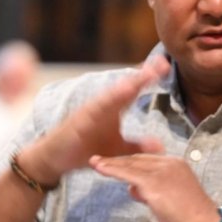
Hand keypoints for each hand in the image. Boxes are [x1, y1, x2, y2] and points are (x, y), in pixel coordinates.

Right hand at [22, 55, 170, 183]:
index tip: (166, 65)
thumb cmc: (86, 148)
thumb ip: (137, 145)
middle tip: (160, 63)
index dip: (148, 77)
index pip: (134, 90)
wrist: (55, 158)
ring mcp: (89, 113)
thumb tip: (161, 145)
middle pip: (125, 87)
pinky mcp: (77, 124)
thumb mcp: (118, 149)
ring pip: (109, 98)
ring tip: (139, 80)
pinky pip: (90, 114)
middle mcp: (103, 106)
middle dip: (142, 75)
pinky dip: (101, 108)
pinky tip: (111, 102)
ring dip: (123, 88)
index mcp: (113, 108)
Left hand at [89, 153, 219, 221]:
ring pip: (131, 164)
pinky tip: (100, 168)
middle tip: (100, 161)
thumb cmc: (191, 218)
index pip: (148, 160)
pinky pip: (128, 173)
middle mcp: (169, 163)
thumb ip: (152, 192)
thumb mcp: (170, 200)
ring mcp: (161, 172)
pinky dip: (112, 170)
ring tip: (95, 162)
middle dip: (118, 160)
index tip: (116, 164)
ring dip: (111, 164)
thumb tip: (135, 189)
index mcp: (176, 165)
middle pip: (137, 160)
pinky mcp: (153, 182)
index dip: (130, 163)